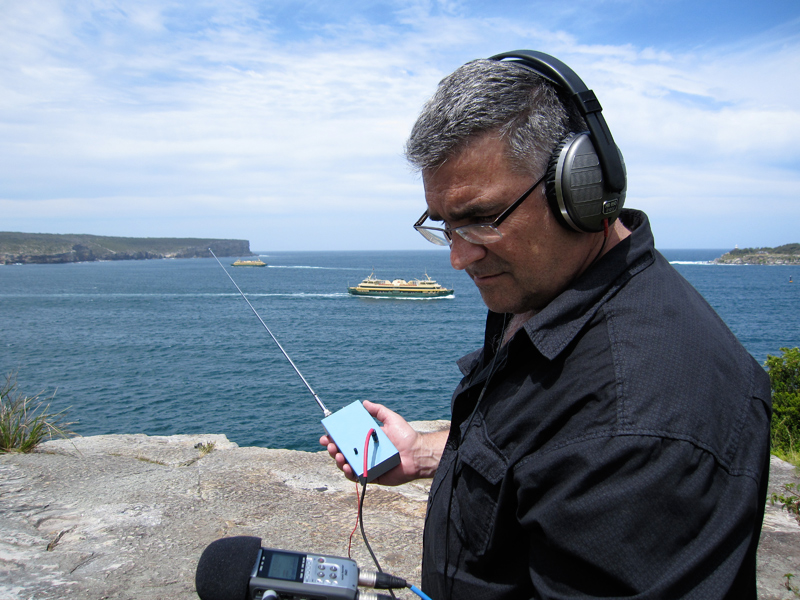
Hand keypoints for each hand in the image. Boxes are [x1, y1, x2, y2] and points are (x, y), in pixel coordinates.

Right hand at [319, 400, 446, 485]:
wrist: (418, 453)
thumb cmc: (406, 437)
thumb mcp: (391, 419)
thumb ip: (378, 410)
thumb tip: (364, 402)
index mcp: (366, 439)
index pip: (346, 438)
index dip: (334, 437)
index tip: (327, 434)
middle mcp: (364, 453)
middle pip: (343, 452)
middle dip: (333, 449)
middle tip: (331, 445)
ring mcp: (367, 465)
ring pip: (346, 465)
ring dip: (339, 460)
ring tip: (339, 455)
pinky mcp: (371, 476)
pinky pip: (357, 476)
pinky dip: (350, 473)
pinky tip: (348, 467)